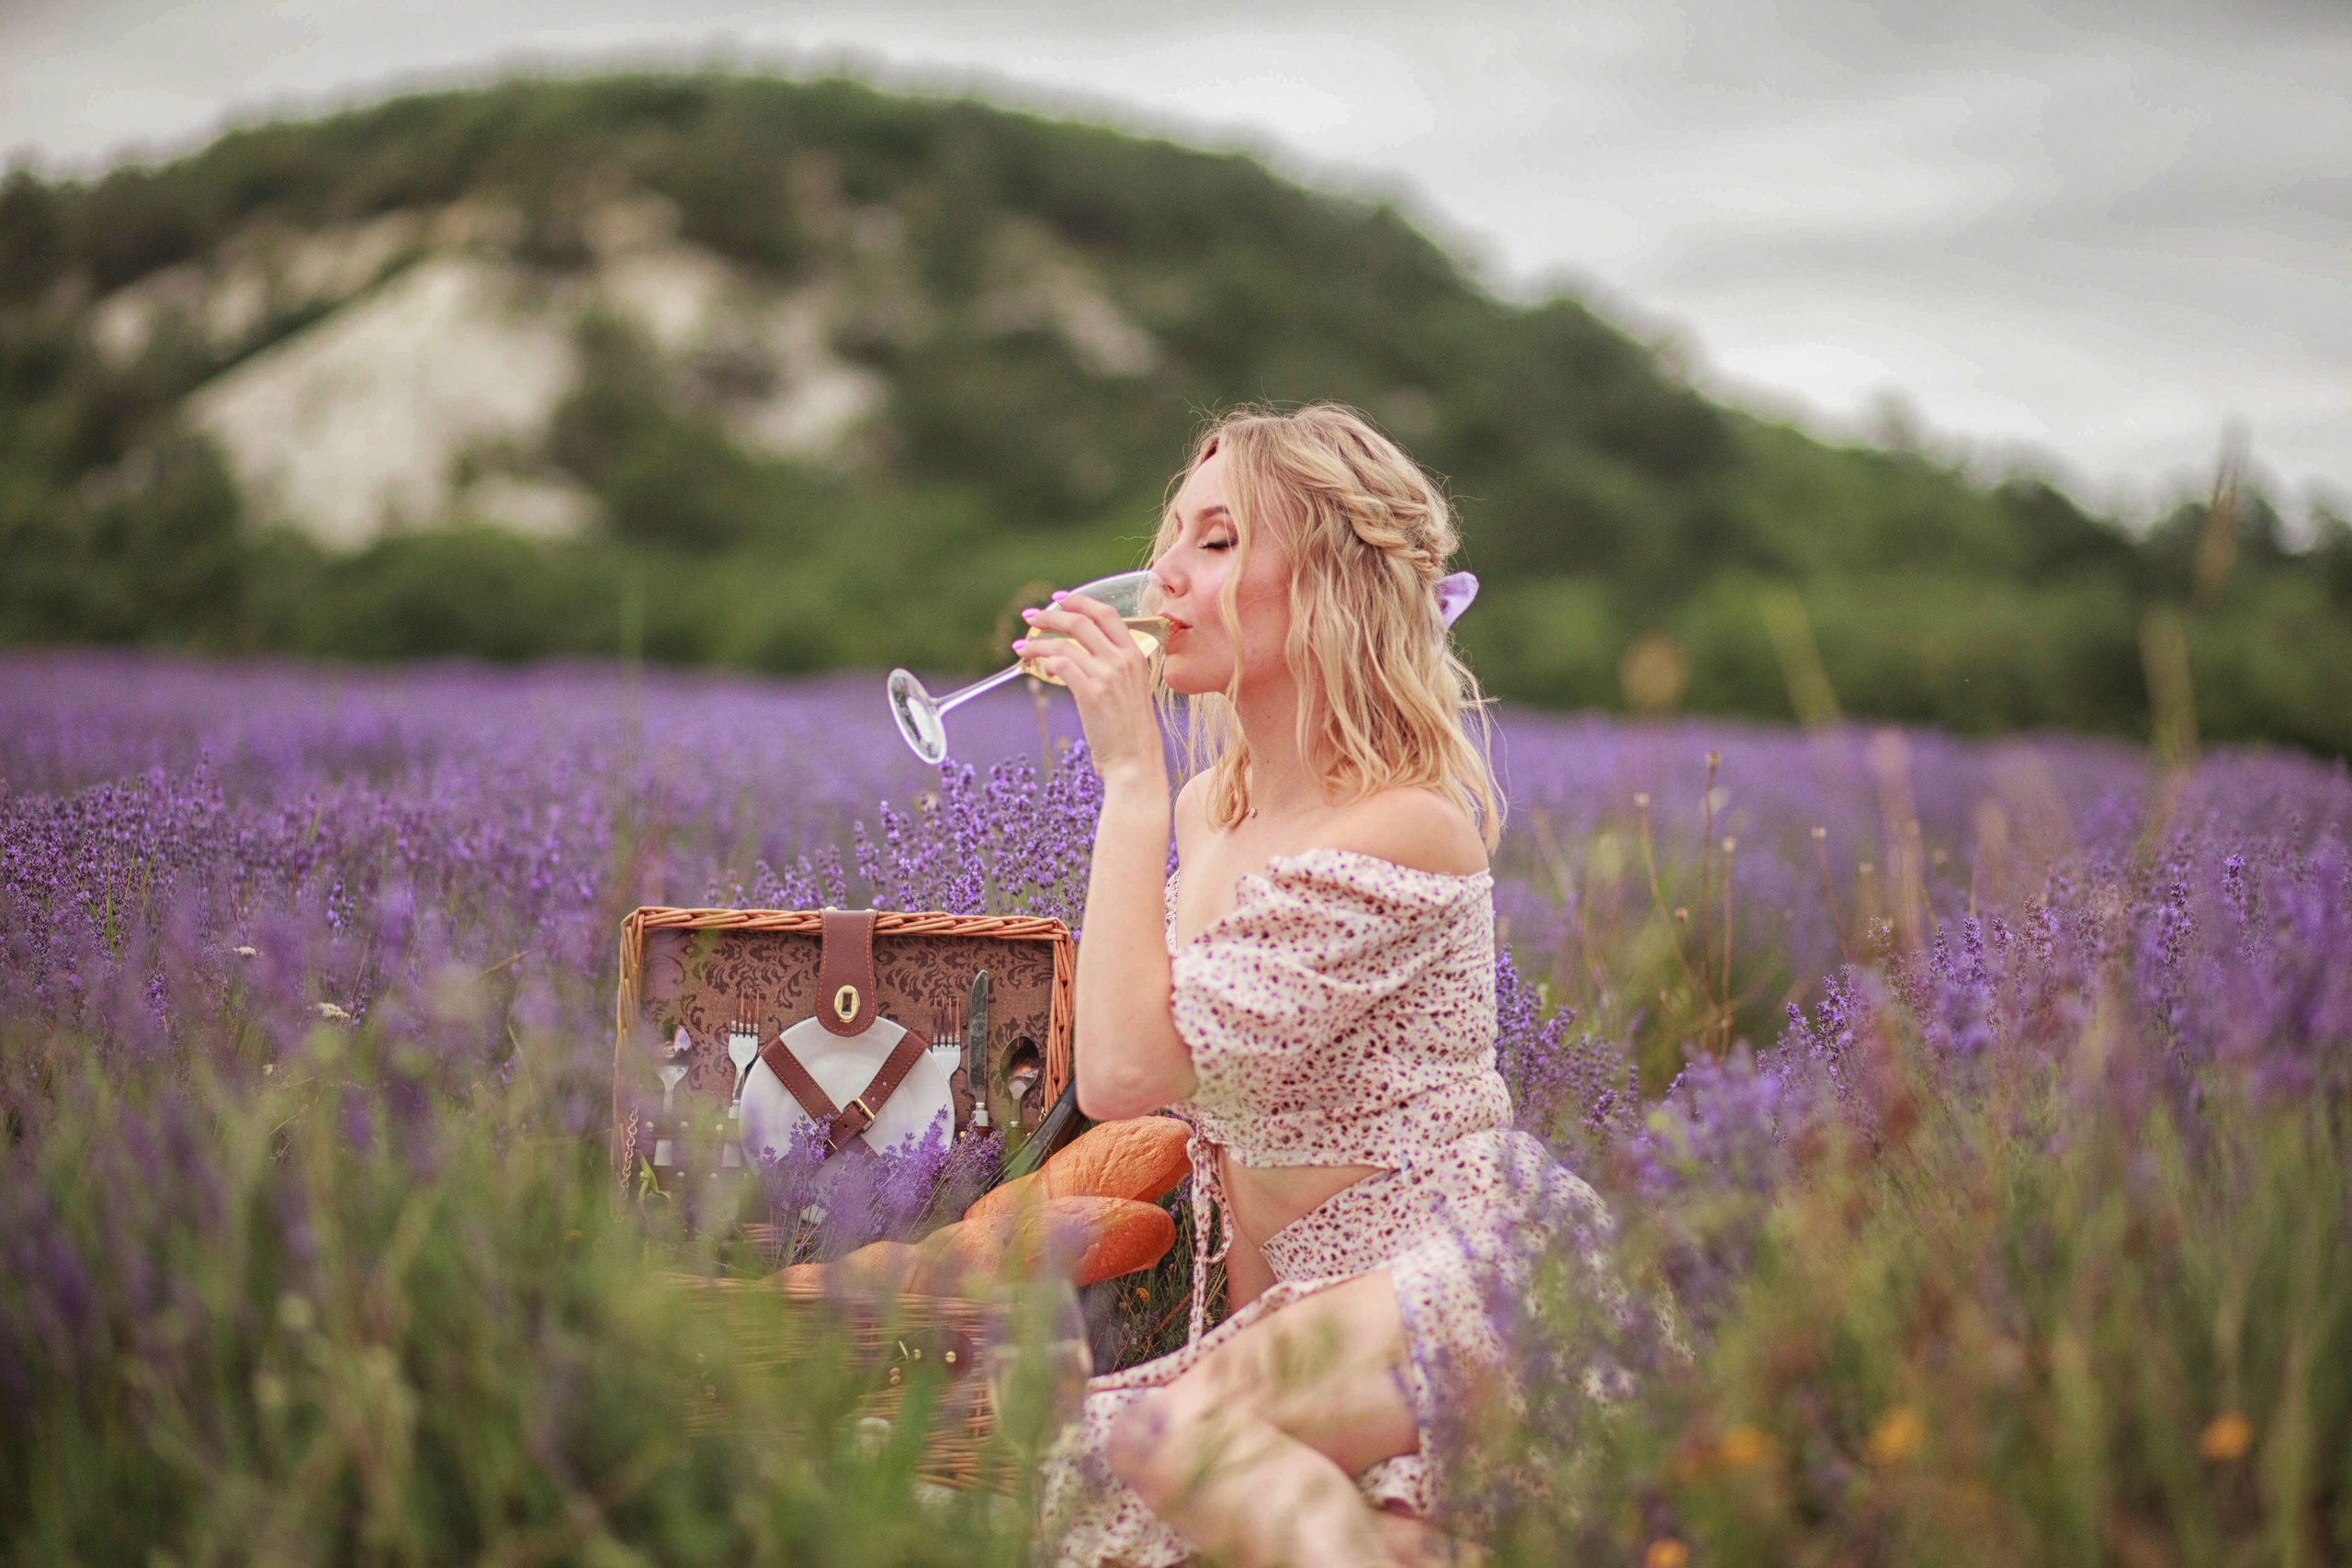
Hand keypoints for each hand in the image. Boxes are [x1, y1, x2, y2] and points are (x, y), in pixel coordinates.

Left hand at [1013, 592, 1165, 788]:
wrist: (1135, 760)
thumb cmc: (1131, 731)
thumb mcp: (1133, 689)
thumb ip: (1115, 668)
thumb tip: (1080, 655)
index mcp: (1136, 655)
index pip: (1106, 614)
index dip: (1080, 602)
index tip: (1059, 599)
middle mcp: (1123, 660)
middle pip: (1081, 622)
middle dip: (1050, 616)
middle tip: (1030, 617)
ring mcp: (1108, 675)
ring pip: (1064, 643)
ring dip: (1037, 642)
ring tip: (1021, 647)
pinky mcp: (1091, 693)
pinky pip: (1060, 664)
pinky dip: (1044, 662)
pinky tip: (1036, 668)